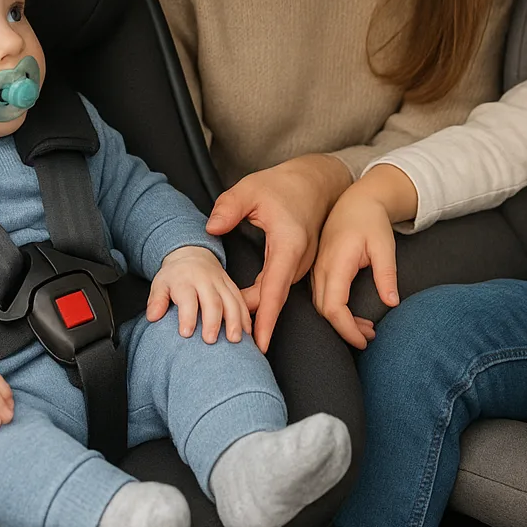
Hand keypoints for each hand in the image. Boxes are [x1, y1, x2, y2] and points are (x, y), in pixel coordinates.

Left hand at [147, 245, 250, 342]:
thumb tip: (152, 317)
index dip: (187, 316)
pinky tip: (248, 332)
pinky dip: (246, 317)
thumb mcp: (160, 284)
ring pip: (232, 301)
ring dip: (235, 321)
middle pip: (212, 301)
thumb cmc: (175, 276)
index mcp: (186, 280)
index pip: (187, 298)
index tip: (186, 333)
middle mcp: (206, 280)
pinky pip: (242, 301)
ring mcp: (222, 283)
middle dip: (213, 321)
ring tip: (234, 339)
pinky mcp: (232, 286)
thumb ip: (157, 300)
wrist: (192, 255)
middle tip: (210, 340)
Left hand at [206, 153, 351, 352]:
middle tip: (226, 342)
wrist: (314, 182)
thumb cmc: (282, 185)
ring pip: (276, 295)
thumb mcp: (250, 188)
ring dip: (256, 311)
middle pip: (274, 299)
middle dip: (255, 322)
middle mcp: (299, 260)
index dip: (267, 319)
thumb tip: (211, 228)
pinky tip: (243, 308)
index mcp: (289, 245)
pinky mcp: (297, 264)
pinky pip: (278, 287)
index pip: (275, 290)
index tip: (259, 344)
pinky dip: (262, 299)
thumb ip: (229, 207)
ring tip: (231, 330)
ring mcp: (301, 264)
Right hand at [312, 165, 417, 348]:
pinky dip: (335, 310)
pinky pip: (321, 296)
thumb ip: (386, 274)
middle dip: (346, 330)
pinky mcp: (318, 268)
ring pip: (321, 305)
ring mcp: (316, 268)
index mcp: (337, 262)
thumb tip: (391, 302)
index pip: (334, 307)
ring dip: (341, 321)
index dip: (347, 329)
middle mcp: (321, 267)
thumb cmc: (371, 221)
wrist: (357, 201)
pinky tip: (353, 314)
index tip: (365, 341)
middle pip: (325, 311)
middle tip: (370, 337)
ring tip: (366, 329)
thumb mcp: (384, 246)